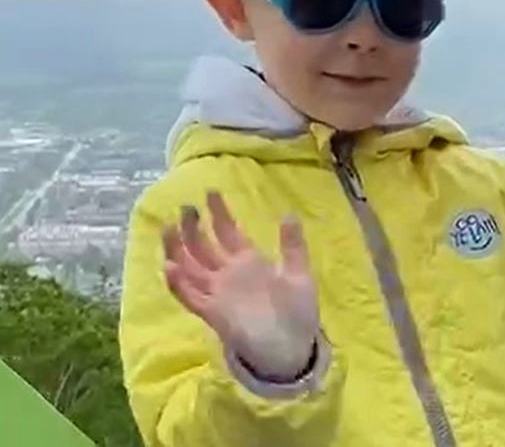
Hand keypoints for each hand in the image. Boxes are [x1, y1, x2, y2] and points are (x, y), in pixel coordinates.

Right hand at [162, 191, 319, 379]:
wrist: (294, 348)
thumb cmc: (297, 311)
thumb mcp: (298, 274)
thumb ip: (292, 246)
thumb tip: (288, 214)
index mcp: (248, 262)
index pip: (228, 232)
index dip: (219, 213)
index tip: (212, 193)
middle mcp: (228, 275)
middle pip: (203, 247)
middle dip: (193, 227)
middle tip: (187, 207)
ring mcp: (218, 294)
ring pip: (190, 268)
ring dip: (177, 250)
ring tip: (169, 229)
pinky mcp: (213, 314)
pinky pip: (191, 298)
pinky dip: (179, 284)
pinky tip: (170, 267)